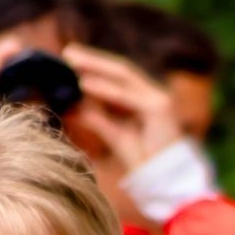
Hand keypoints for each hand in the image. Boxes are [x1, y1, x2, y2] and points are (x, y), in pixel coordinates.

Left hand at [63, 45, 183, 171]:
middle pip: (121, 70)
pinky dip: (105, 89)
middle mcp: (155, 95)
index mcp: (147, 100)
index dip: (96, 65)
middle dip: (93, 59)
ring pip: (124, 75)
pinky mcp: (160, 109)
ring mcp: (159, 100)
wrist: (167, 182)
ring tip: (71, 60)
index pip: (119, 77)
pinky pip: (127, 95)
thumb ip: (97, 119)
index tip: (70, 59)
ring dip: (96, 66)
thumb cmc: (145, 162)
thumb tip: (71, 106)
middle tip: (67, 52)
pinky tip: (84, 83)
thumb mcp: (115, 135)